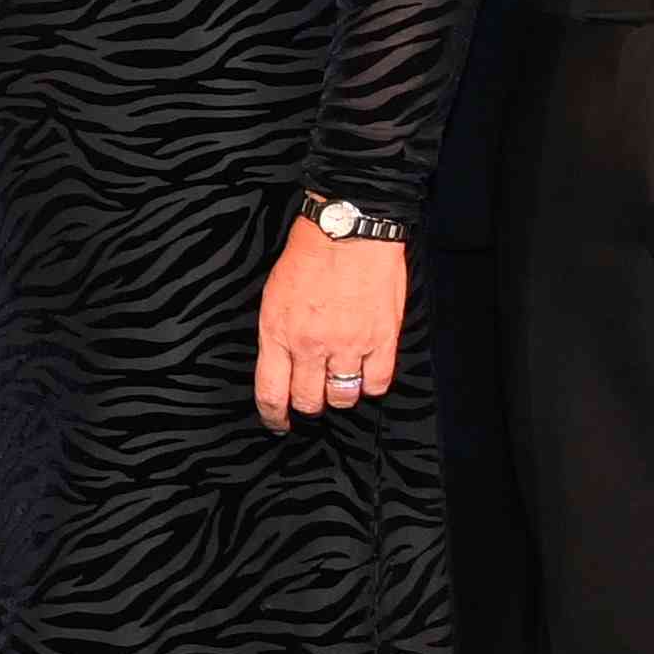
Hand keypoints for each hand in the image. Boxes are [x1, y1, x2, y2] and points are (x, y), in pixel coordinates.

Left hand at [254, 219, 405, 432]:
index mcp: (277, 334)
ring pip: (343, 396)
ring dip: (339, 396)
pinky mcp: (381, 339)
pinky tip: (366, 374)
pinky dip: (371, 385)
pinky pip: (377, 382)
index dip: (274, 416)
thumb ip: (277, 335)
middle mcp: (310, 345)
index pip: (272, 393)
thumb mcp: (273, 296)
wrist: (348, 229)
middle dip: (308, 406)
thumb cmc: (308, 256)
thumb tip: (281, 366)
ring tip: (339, 384)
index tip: (278, 423)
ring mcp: (348, 344)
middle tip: (311, 401)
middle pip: (309, 401)